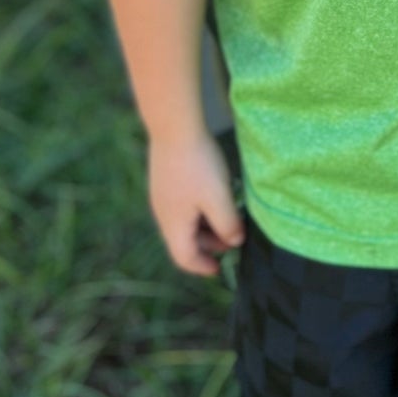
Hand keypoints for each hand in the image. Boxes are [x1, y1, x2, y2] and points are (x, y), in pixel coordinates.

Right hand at [146, 131, 244, 276]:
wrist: (174, 127)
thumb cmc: (199, 165)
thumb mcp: (219, 198)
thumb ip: (228, 224)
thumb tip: (235, 241)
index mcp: (174, 224)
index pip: (185, 258)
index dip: (203, 267)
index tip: (220, 269)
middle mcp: (163, 213)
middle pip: (184, 240)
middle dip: (209, 245)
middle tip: (232, 239)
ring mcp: (162, 195)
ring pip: (184, 221)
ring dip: (205, 225)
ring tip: (227, 217)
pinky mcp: (165, 179)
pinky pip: (182, 205)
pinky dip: (199, 209)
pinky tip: (214, 194)